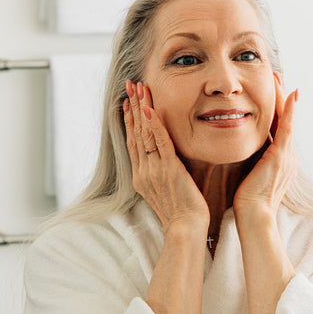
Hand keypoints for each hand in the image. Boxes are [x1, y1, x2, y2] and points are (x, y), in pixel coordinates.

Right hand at [123, 80, 209, 232]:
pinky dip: (155, 125)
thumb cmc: (181, 212)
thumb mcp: (167, 189)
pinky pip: (160, 143)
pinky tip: (151, 109)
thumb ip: (163, 172)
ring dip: (142, 108)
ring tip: (139, 87)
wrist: (185, 228)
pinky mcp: (169, 170)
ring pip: (145, 133)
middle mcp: (143, 171)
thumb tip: (167, 161)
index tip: (127, 102)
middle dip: (132, 106)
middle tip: (130, 84)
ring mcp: (154, 170)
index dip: (129, 120)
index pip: (132, 141)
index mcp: (141, 176)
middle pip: (135, 132)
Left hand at [233, 74, 297, 217]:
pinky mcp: (280, 157)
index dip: (275, 110)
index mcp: (278, 161)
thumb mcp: (248, 177)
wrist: (254, 217)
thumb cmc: (247, 203)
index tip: (271, 92)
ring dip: (282, 98)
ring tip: (278, 78)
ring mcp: (286, 156)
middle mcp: (286, 156)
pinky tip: (291, 94)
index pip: (277, 129)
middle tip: (276, 77)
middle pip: (283, 120)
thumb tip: (236, 152)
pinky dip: (290, 112)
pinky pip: (287, 129)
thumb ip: (248, 162)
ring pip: (285, 120)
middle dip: (280, 98)